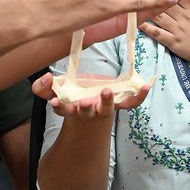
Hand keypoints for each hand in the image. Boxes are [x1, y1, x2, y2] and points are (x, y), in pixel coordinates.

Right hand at [32, 72, 150, 116]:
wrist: (92, 104)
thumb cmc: (73, 95)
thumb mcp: (56, 89)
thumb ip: (44, 86)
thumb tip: (45, 77)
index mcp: (71, 107)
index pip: (63, 108)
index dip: (59, 105)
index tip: (55, 101)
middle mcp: (88, 110)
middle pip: (85, 112)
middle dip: (85, 108)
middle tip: (85, 103)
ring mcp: (104, 108)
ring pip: (106, 109)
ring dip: (106, 102)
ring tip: (107, 91)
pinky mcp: (118, 104)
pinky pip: (130, 103)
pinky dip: (138, 96)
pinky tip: (146, 86)